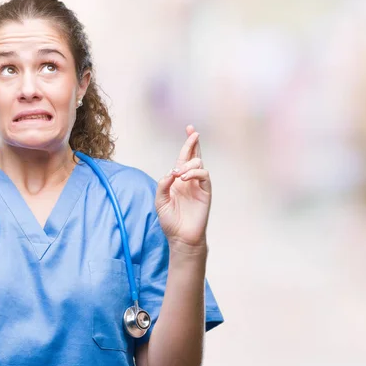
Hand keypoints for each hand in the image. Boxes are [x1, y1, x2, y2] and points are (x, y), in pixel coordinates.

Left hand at [155, 125, 210, 248]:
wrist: (181, 237)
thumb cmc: (170, 221)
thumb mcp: (160, 200)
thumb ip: (163, 184)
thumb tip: (172, 171)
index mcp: (178, 180)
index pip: (184, 158)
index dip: (187, 144)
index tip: (190, 129)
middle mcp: (189, 180)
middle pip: (194, 156)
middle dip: (193, 143)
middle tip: (193, 133)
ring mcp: (198, 186)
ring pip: (198, 163)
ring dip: (188, 164)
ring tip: (179, 175)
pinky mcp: (206, 192)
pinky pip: (204, 175)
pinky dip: (194, 173)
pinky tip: (184, 178)